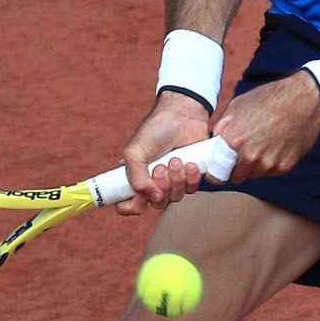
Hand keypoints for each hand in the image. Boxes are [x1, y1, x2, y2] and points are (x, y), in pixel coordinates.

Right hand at [116, 92, 214, 215]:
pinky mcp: (191, 177)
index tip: (140, 195)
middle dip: (161, 185)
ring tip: (176, 159)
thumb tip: (153, 198)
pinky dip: (191, 177)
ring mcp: (173, 181)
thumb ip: (136, 178)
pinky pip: (192, 190)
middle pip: (156, 204)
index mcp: (134, 178)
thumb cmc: (155, 130)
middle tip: (161, 166)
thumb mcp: (135, 151)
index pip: (127, 206)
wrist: (183, 115)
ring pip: (175, 198)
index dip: (133, 206)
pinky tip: (190, 162)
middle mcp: (153, 183)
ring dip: (177, 180)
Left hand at [210, 71, 319, 180]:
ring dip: (254, 165)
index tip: (219, 169)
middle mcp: (251, 156)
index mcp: (234, 140)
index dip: (217, 171)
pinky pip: (271, 172)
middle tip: (244, 151)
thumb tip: (213, 142)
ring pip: (254, 174)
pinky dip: (271, 163)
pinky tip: (276, 145)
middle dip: (237, 167)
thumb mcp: (237, 105)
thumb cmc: (270, 98)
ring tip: (263, 144)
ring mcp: (269, 163)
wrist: (304, 100)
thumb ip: (221, 127)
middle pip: (236, 177)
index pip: (217, 172)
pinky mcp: (285, 166)